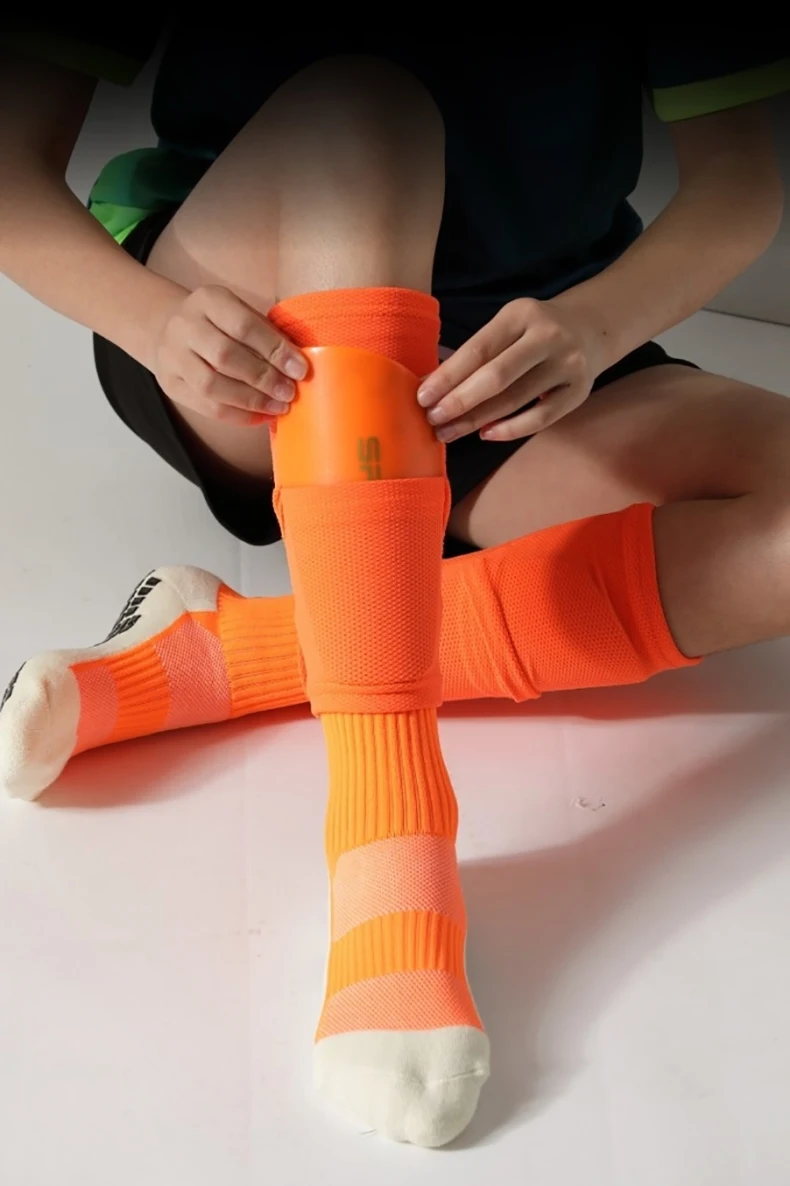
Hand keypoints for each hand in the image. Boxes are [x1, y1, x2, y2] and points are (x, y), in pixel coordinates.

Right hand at [152, 285, 307, 424]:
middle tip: (289, 393)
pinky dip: (237, 416)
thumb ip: (266, 334)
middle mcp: (184, 325)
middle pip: (225, 356)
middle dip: (263, 378)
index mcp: (208, 300)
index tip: (300, 369)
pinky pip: (205, 407)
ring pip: (211, 385)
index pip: (243, 325)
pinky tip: (260, 417)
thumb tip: (298, 366)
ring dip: (251, 400)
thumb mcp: (240, 313)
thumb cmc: (220, 325)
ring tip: (277, 407)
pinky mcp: (169, 384)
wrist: (172, 330)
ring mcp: (172, 356)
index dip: (275, 350)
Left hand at [416, 297, 606, 442]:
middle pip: (496, 376)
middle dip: (459, 401)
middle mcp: (548, 336)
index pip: (478, 349)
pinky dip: (510, 429)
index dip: (448, 376)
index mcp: (521, 314)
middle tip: (432, 420)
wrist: (590, 329)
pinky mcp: (579, 391)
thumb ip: (476, 353)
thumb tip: (430, 386)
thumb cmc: (532, 332)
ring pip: (515, 399)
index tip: (422, 397)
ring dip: (477, 420)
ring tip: (449, 432)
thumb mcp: (508, 326)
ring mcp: (567, 364)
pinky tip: (485, 434)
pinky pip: (541, 417)